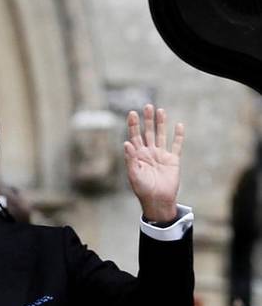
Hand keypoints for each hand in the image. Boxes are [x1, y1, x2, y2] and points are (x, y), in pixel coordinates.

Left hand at [123, 103, 184, 222]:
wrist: (158, 200)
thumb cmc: (142, 190)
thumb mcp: (133, 175)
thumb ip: (130, 159)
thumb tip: (126, 143)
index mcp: (137, 156)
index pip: (134, 137)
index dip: (133, 125)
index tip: (132, 113)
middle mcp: (149, 153)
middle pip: (147, 132)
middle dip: (147, 120)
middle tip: (147, 105)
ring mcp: (161, 155)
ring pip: (161, 135)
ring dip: (161, 123)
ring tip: (160, 110)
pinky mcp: (173, 160)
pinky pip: (176, 145)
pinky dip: (178, 136)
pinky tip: (179, 125)